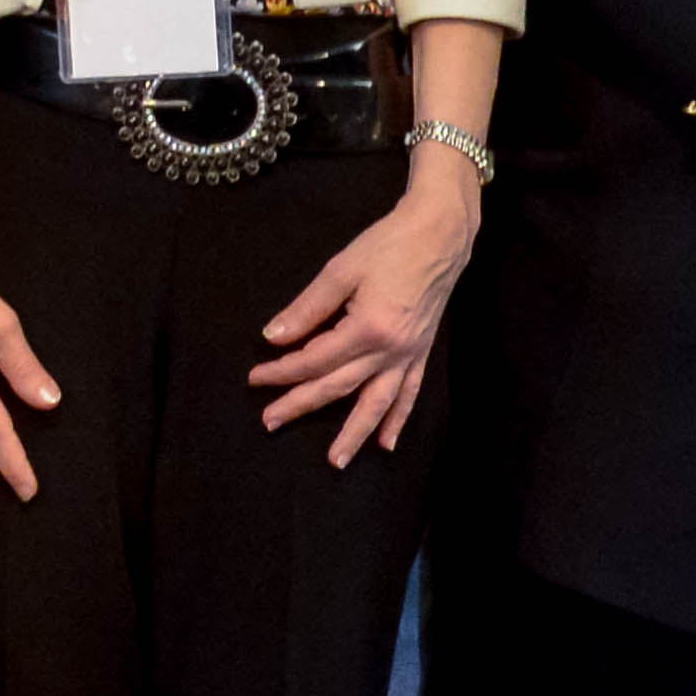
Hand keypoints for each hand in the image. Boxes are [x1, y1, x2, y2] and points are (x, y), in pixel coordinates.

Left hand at [248, 163, 482, 467]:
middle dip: (302, 405)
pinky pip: (409, 394)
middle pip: (339, 387)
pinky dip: (397, 420)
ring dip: (355, 433)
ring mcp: (410, 354)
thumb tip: (273, 337)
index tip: (256, 378)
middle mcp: (392, 350)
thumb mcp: (340, 270)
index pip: (315, 359)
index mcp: (368, 328)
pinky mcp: (422, 352)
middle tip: (270, 422)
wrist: (440, 235)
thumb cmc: (388, 245)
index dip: (283, 371)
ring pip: (378, 403)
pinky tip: (386, 442)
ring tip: (335, 460)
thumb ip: (307, 308)